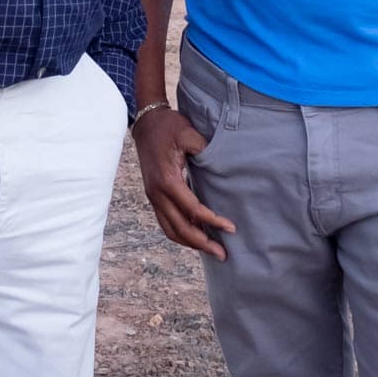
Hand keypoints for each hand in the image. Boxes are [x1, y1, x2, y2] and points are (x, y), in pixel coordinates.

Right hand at [133, 108, 235, 259]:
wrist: (147, 122)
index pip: (192, 209)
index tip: (231, 228)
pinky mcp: (153, 195)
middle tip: (223, 254)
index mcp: (167, 180)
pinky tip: (195, 236)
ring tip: (210, 249)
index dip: (212, 221)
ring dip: (190, 243)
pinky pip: (165, 222)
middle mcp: (157, 193)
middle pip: (180, 228)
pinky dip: (180, 233)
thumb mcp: (189, 134)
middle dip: (202, 243)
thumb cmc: (169, 127)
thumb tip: (222, 168)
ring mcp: (153, 196)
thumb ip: (205, 151)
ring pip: (170, 230)